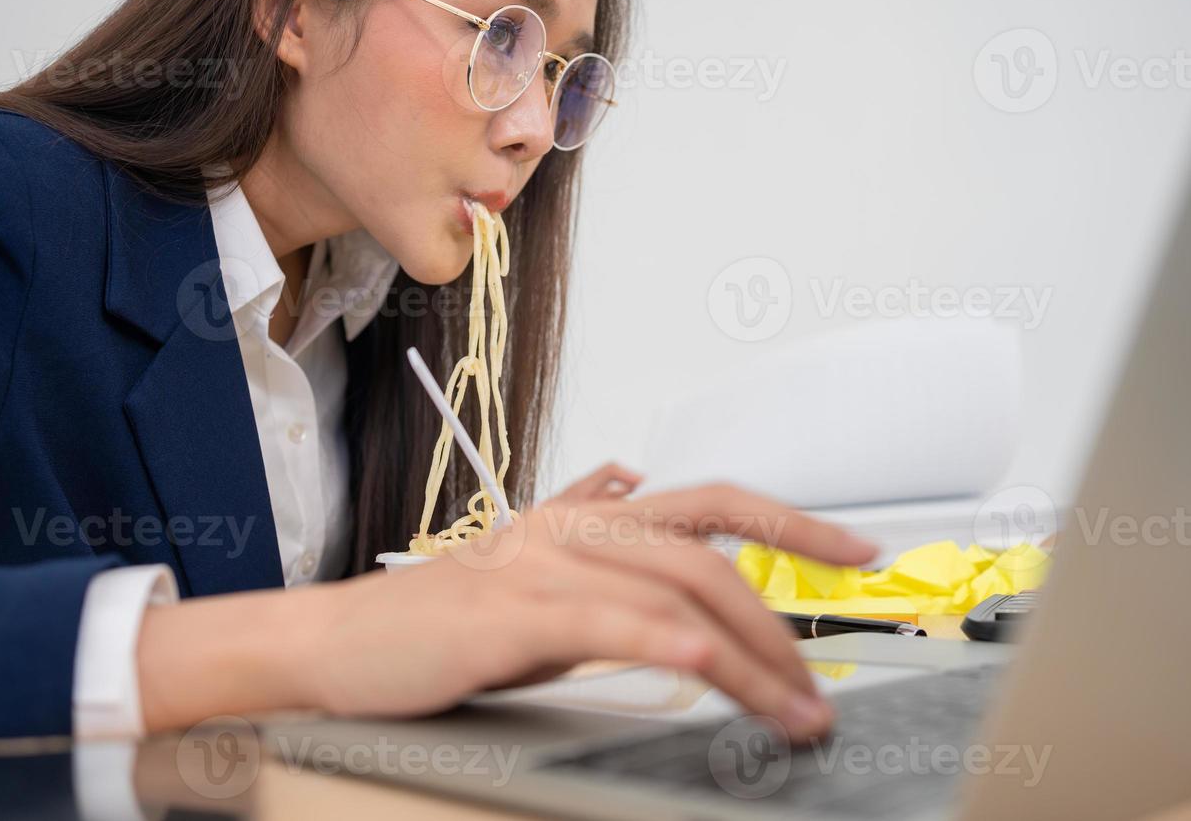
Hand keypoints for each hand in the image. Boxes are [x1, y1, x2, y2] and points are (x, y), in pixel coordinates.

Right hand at [280, 478, 876, 738]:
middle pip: (709, 550)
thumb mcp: (520, 561)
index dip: (789, 519)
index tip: (853, 549)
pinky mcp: (514, 614)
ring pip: (678, 592)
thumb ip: (579, 522)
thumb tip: (625, 480)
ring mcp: (545, 565)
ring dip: (752, 657)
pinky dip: (674, 645)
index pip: (708, 503)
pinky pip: (614, 623)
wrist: (337, 643)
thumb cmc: (431, 617)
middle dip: (786, 614)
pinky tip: (713, 671)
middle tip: (826, 679)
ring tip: (792, 710)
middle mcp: (574, 527)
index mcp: (584, 516)